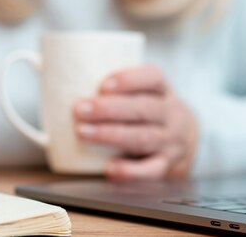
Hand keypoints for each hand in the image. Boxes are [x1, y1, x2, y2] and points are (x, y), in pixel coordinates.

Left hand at [73, 65, 197, 179]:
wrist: (188, 140)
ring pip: (143, 137)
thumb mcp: (146, 93)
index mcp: (163, 90)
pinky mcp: (167, 165)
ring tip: (84, 133)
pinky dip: (130, 170)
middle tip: (80, 110)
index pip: (153, 77)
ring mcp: (172, 141)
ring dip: (111, 135)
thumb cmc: (151, 111)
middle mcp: (171, 114)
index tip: (104, 84)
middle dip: (109, 109)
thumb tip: (57, 75)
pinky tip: (109, 168)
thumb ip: (116, 88)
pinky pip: (150, 170)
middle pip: (143, 109)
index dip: (129, 79)